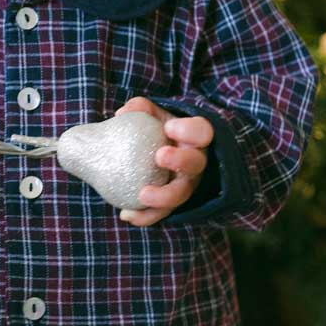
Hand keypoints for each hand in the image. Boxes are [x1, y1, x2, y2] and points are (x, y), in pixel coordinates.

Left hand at [113, 97, 213, 226]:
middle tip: (160, 156)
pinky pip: (162, 213)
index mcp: (194, 138)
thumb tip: (123, 113)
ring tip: (142, 195)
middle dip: (181, 160)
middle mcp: (196, 163)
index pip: (202, 132)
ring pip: (181, 194)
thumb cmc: (155, 130)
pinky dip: (145, 216)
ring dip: (164, 197)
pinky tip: (126, 215)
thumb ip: (140, 109)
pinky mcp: (173, 204)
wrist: (153, 153)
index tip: (168, 128)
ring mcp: (186, 185)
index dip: (190, 131)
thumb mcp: (151, 116)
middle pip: (196, 164)